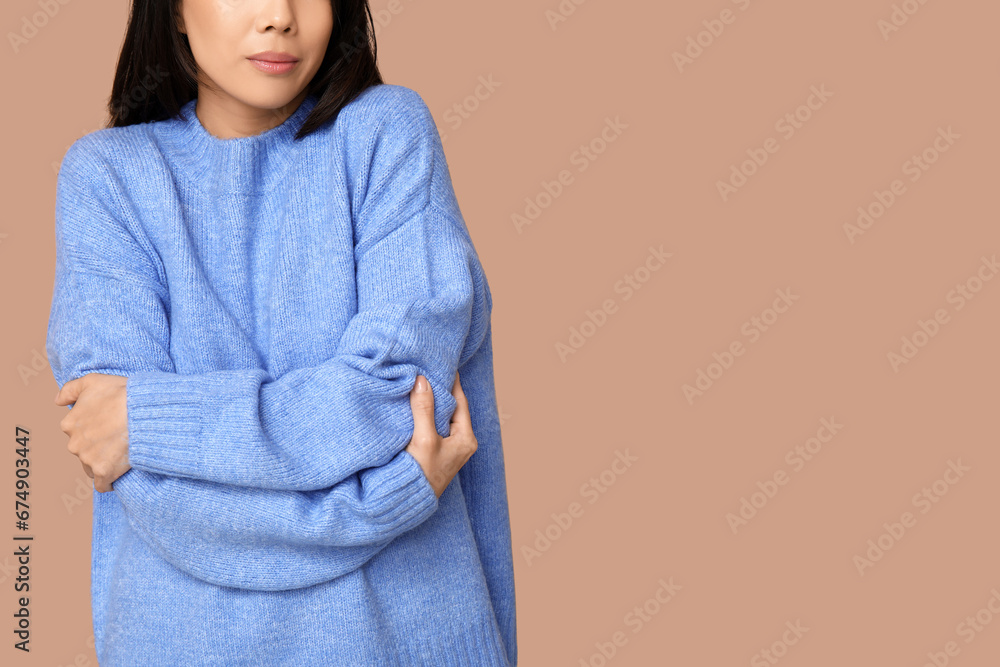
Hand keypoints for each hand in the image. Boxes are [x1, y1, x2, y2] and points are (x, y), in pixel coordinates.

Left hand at [54, 373, 130, 492]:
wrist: (144, 412)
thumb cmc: (122, 394)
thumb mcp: (93, 381)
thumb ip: (70, 390)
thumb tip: (57, 401)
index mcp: (70, 423)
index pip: (76, 432)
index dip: (94, 430)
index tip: (109, 426)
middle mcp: (74, 443)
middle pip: (83, 451)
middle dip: (98, 447)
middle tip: (118, 438)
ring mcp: (88, 459)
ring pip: (92, 467)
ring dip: (104, 463)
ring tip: (122, 453)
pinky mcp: (104, 472)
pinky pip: (103, 484)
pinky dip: (110, 481)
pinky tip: (119, 474)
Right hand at [405, 372, 477, 497]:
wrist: (406, 503)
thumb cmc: (420, 475)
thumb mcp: (423, 439)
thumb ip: (424, 409)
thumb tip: (422, 381)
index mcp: (466, 439)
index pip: (460, 402)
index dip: (452, 383)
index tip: (444, 364)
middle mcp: (460, 443)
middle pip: (452, 409)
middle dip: (441, 390)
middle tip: (429, 370)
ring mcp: (448, 448)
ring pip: (441, 417)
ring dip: (431, 402)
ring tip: (420, 382)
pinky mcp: (434, 453)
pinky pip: (431, 426)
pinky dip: (424, 414)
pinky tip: (413, 405)